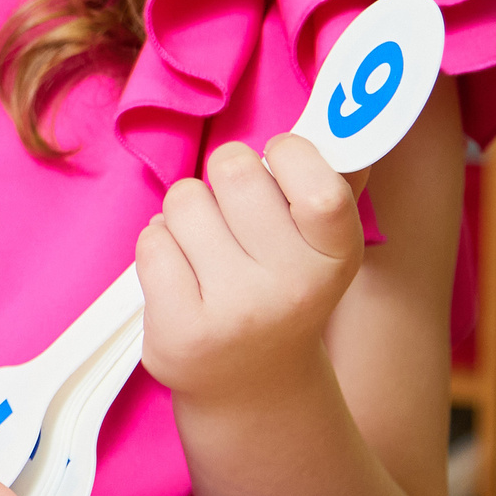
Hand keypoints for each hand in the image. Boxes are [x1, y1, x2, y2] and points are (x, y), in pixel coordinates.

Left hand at [137, 134, 366, 404]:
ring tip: (208, 254)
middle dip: (224, 178)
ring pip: (184, 199)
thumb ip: (329, 181)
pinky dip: (159, 247)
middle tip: (234, 217)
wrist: (253, 388)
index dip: (287, 154)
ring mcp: (235, 313)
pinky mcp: (181, 331)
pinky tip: (182, 278)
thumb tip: (345, 108)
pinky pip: (151, 240)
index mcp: (335, 258)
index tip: (278, 164)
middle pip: (233, 171)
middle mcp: (292, 289)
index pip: (318, 182)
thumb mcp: (320, 247)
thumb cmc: (282, 292)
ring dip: (187, 215)